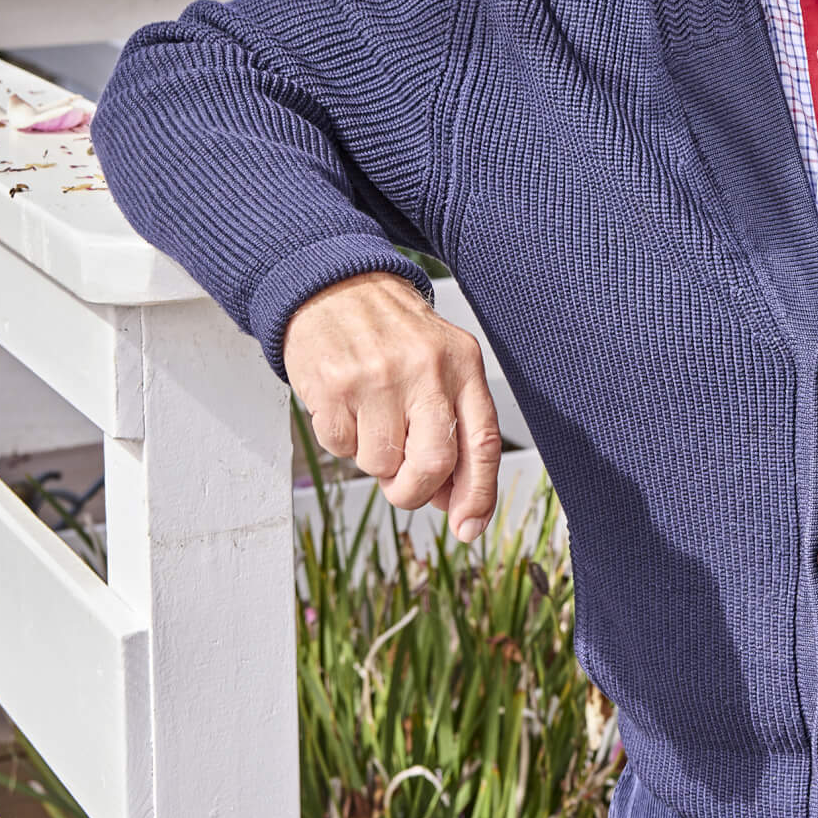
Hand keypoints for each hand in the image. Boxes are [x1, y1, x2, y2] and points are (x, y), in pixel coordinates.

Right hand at [282, 270, 502, 542]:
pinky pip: (341, 447)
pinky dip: (342, 441)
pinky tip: (345, 406)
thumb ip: (454, 428)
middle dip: (416, 492)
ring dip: (373, 459)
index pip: (482, 442)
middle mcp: (426, 369)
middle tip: (402, 488)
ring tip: (370, 419)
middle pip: (434, 463)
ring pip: (381, 463)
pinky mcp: (334, 385)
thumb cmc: (395, 337)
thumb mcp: (440, 366)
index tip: (469, 529)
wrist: (336, 288)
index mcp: (463, 365)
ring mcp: (378, 377)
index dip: (479, 494)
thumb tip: (454, 503)